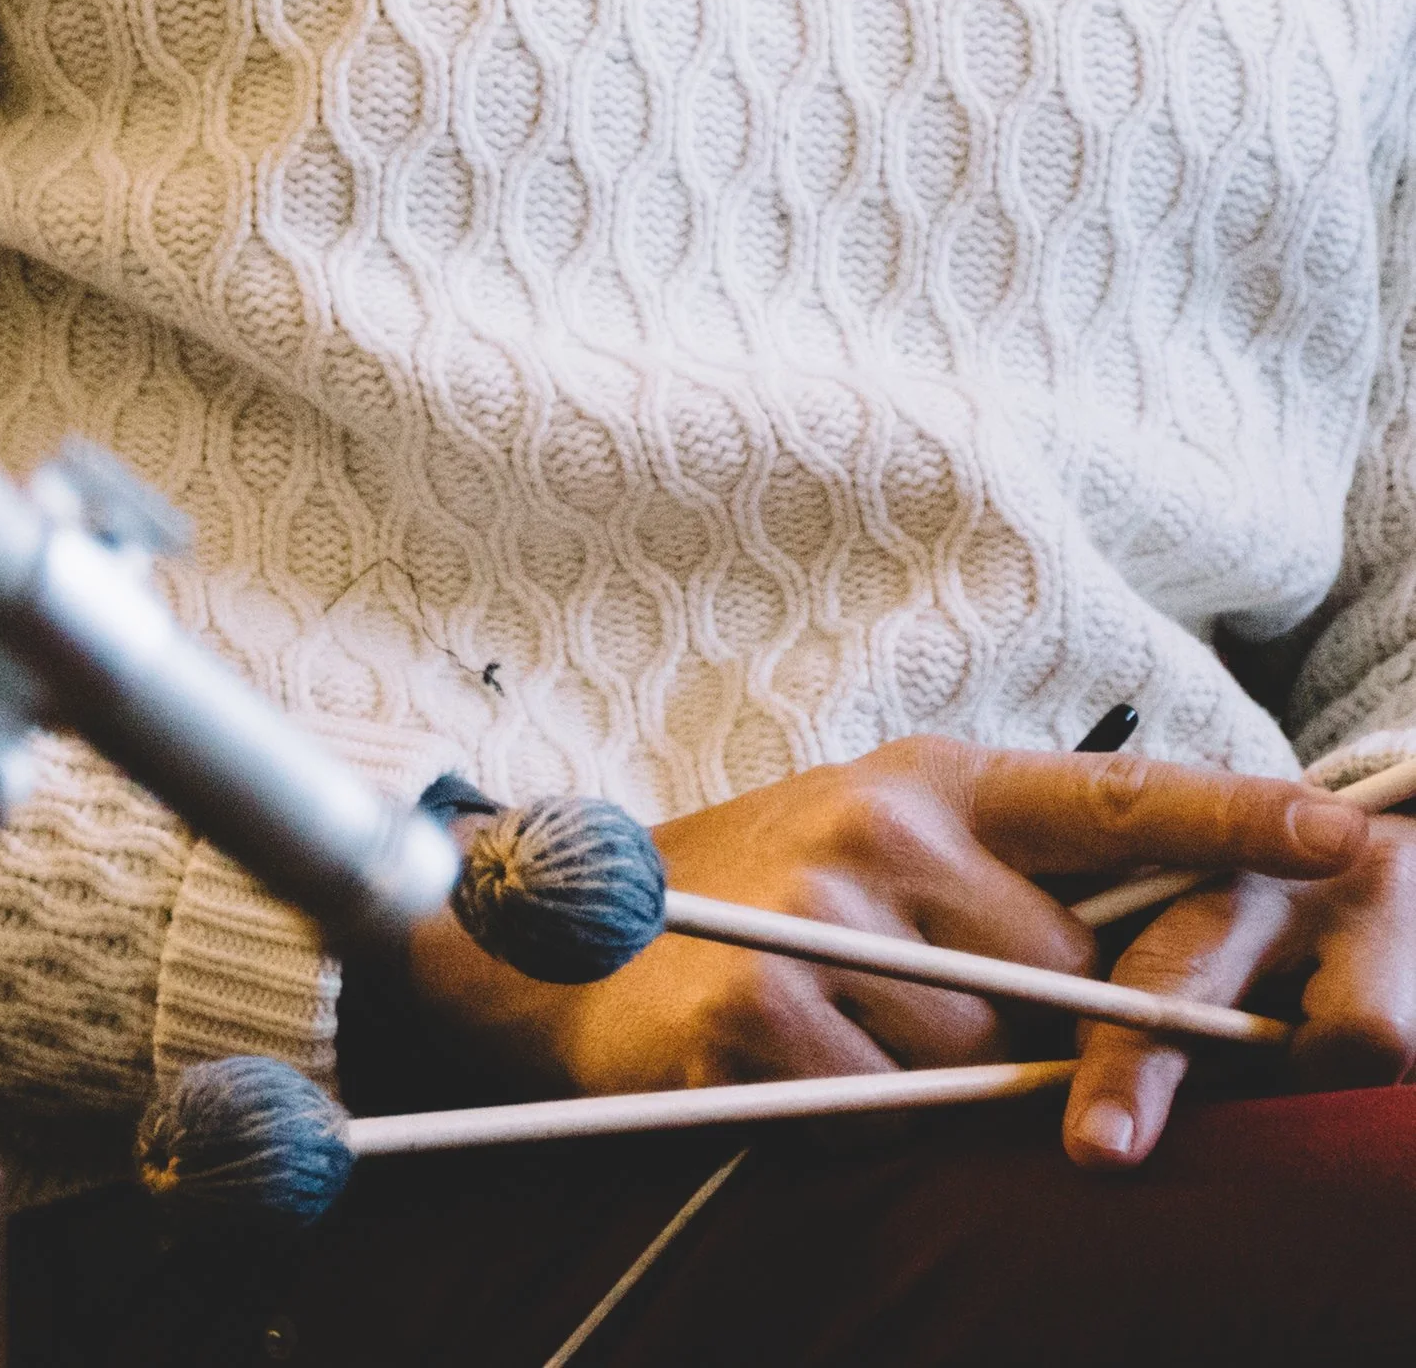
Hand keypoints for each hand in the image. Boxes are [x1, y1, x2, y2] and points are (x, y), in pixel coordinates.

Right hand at [405, 739, 1372, 1145]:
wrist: (558, 932)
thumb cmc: (753, 898)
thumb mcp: (882, 854)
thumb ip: (1004, 897)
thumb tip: (1133, 979)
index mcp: (937, 783)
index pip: (1117, 795)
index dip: (1236, 818)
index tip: (1343, 834)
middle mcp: (886, 824)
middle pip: (1058, 981)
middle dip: (1024, 1032)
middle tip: (916, 1006)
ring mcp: (822, 907)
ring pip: (973, 1060)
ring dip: (927, 1083)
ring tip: (834, 1034)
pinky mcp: (764, 998)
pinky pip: (878, 1103)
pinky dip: (846, 1111)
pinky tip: (784, 1065)